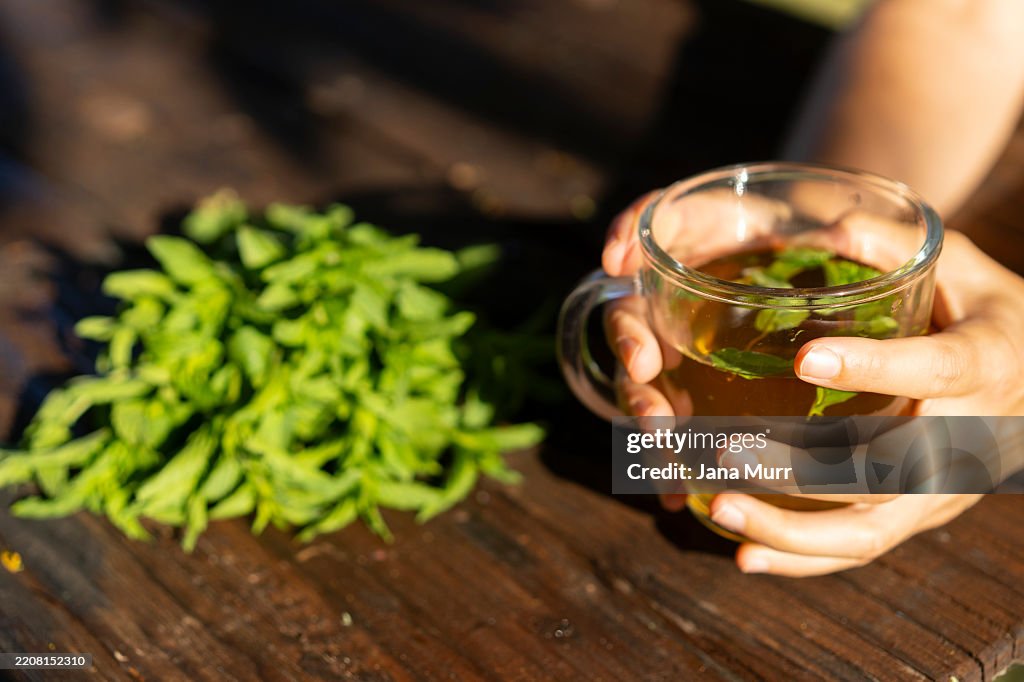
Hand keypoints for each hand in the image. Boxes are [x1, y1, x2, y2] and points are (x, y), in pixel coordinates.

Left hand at [602, 195, 1023, 570]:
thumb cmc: (984, 311)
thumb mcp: (961, 265)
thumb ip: (899, 244)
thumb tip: (830, 226)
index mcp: (986, 365)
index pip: (935, 372)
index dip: (876, 367)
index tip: (806, 358)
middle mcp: (969, 439)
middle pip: (888, 473)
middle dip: (805, 471)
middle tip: (726, 454)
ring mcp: (943, 489)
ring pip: (869, 529)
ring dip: (790, 528)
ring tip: (718, 509)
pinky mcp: (919, 516)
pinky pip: (861, 548)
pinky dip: (802, 558)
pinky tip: (745, 554)